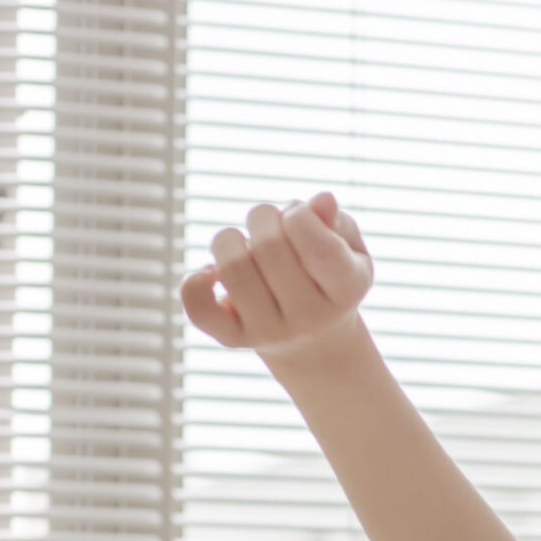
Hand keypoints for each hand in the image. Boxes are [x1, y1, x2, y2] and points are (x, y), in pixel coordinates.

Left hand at [180, 191, 373, 358]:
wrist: (313, 337)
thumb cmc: (328, 275)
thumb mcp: (346, 247)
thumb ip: (335, 222)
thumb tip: (321, 201)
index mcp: (346, 291)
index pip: (319, 247)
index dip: (299, 215)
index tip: (298, 216)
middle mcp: (310, 319)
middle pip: (268, 247)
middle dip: (262, 218)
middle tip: (269, 226)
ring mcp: (269, 333)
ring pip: (232, 267)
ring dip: (230, 239)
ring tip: (245, 246)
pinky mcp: (232, 339)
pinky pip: (198, 306)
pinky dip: (194, 280)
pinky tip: (213, 273)